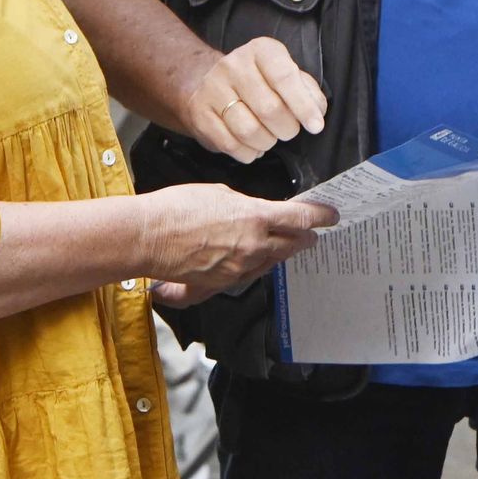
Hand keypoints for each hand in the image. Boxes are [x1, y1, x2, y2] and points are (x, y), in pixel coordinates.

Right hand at [136, 183, 336, 307]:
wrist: (146, 237)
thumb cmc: (175, 209)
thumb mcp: (218, 193)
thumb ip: (243, 205)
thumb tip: (252, 213)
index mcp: (254, 218)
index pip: (299, 218)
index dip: (320, 217)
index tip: (331, 216)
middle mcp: (251, 247)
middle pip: (291, 245)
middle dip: (303, 239)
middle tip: (310, 235)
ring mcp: (237, 269)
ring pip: (269, 262)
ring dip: (276, 253)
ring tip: (278, 245)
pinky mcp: (220, 284)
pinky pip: (243, 276)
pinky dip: (247, 267)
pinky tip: (241, 260)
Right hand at [182, 37, 327, 163]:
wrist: (207, 82)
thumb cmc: (259, 81)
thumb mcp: (286, 74)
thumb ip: (306, 90)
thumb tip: (316, 112)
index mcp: (260, 50)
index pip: (284, 77)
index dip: (303, 106)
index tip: (315, 126)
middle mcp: (233, 65)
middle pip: (269, 109)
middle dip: (287, 128)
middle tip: (288, 130)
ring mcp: (212, 89)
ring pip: (249, 130)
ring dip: (267, 142)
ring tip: (269, 137)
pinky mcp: (199, 114)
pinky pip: (230, 145)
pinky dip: (248, 152)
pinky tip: (252, 145)